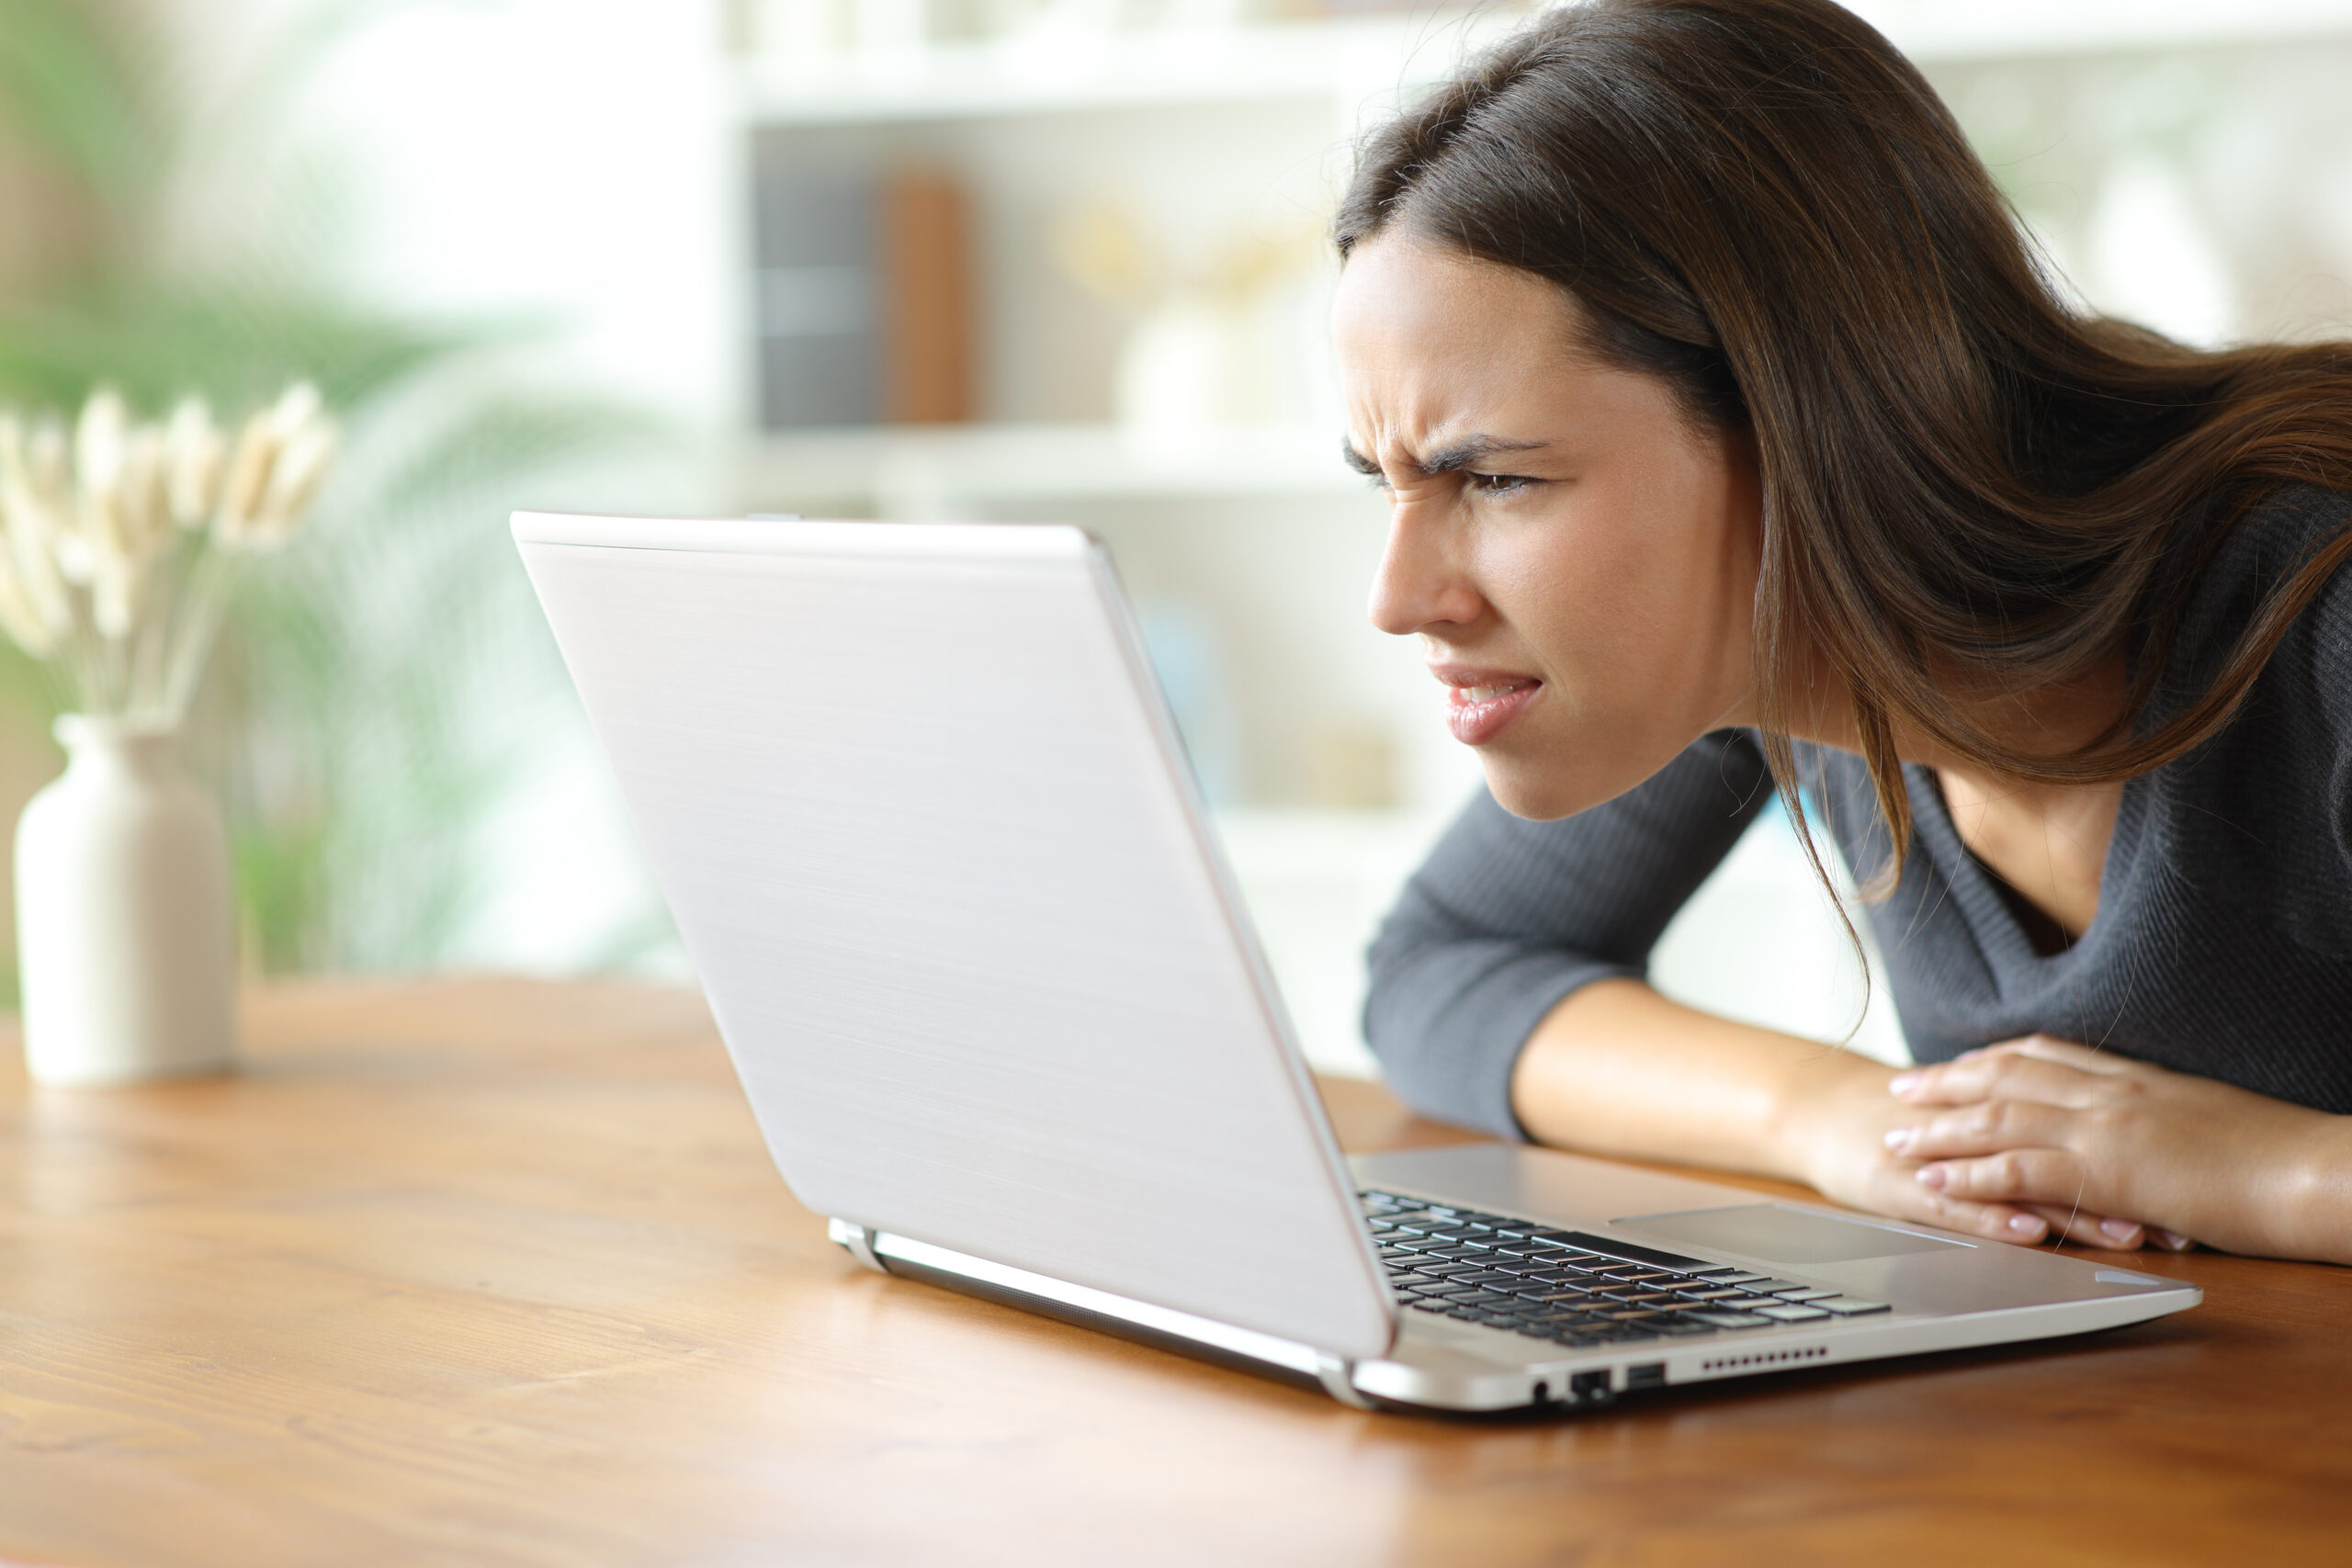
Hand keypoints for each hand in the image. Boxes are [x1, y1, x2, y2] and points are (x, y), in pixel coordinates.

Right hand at [1779, 1054, 2153, 1250]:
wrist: (1816, 1111)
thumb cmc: (1902, 1122)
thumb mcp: (1973, 1116)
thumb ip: (2031, 1124)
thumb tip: (2111, 1150)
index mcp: (2004, 1108)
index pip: (2084, 1132)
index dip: (2140, 1160)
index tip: (2195, 1190)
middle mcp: (1980, 1129)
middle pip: (2065, 1155)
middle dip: (2126, 1192)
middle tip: (2183, 1223)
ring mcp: (1943, 1158)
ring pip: (2018, 1181)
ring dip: (2077, 1210)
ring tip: (2128, 1235)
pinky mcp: (1903, 1185)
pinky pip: (1955, 1206)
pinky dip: (1995, 1218)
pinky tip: (2030, 1232)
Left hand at [1884, 1035, 2346, 1259]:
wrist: (2317, 1170)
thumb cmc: (2282, 1157)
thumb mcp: (2211, 1122)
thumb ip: (2168, 1120)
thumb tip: (2152, 1132)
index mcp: (2137, 1076)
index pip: (2048, 1054)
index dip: (1996, 1058)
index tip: (1959, 1063)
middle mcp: (2112, 1091)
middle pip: (2008, 1074)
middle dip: (1948, 1081)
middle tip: (1901, 1088)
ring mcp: (2107, 1127)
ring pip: (2000, 1116)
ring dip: (1942, 1127)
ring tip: (1895, 1135)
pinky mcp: (2109, 1170)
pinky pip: (2020, 1167)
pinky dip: (1970, 1173)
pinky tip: (1935, 1181)